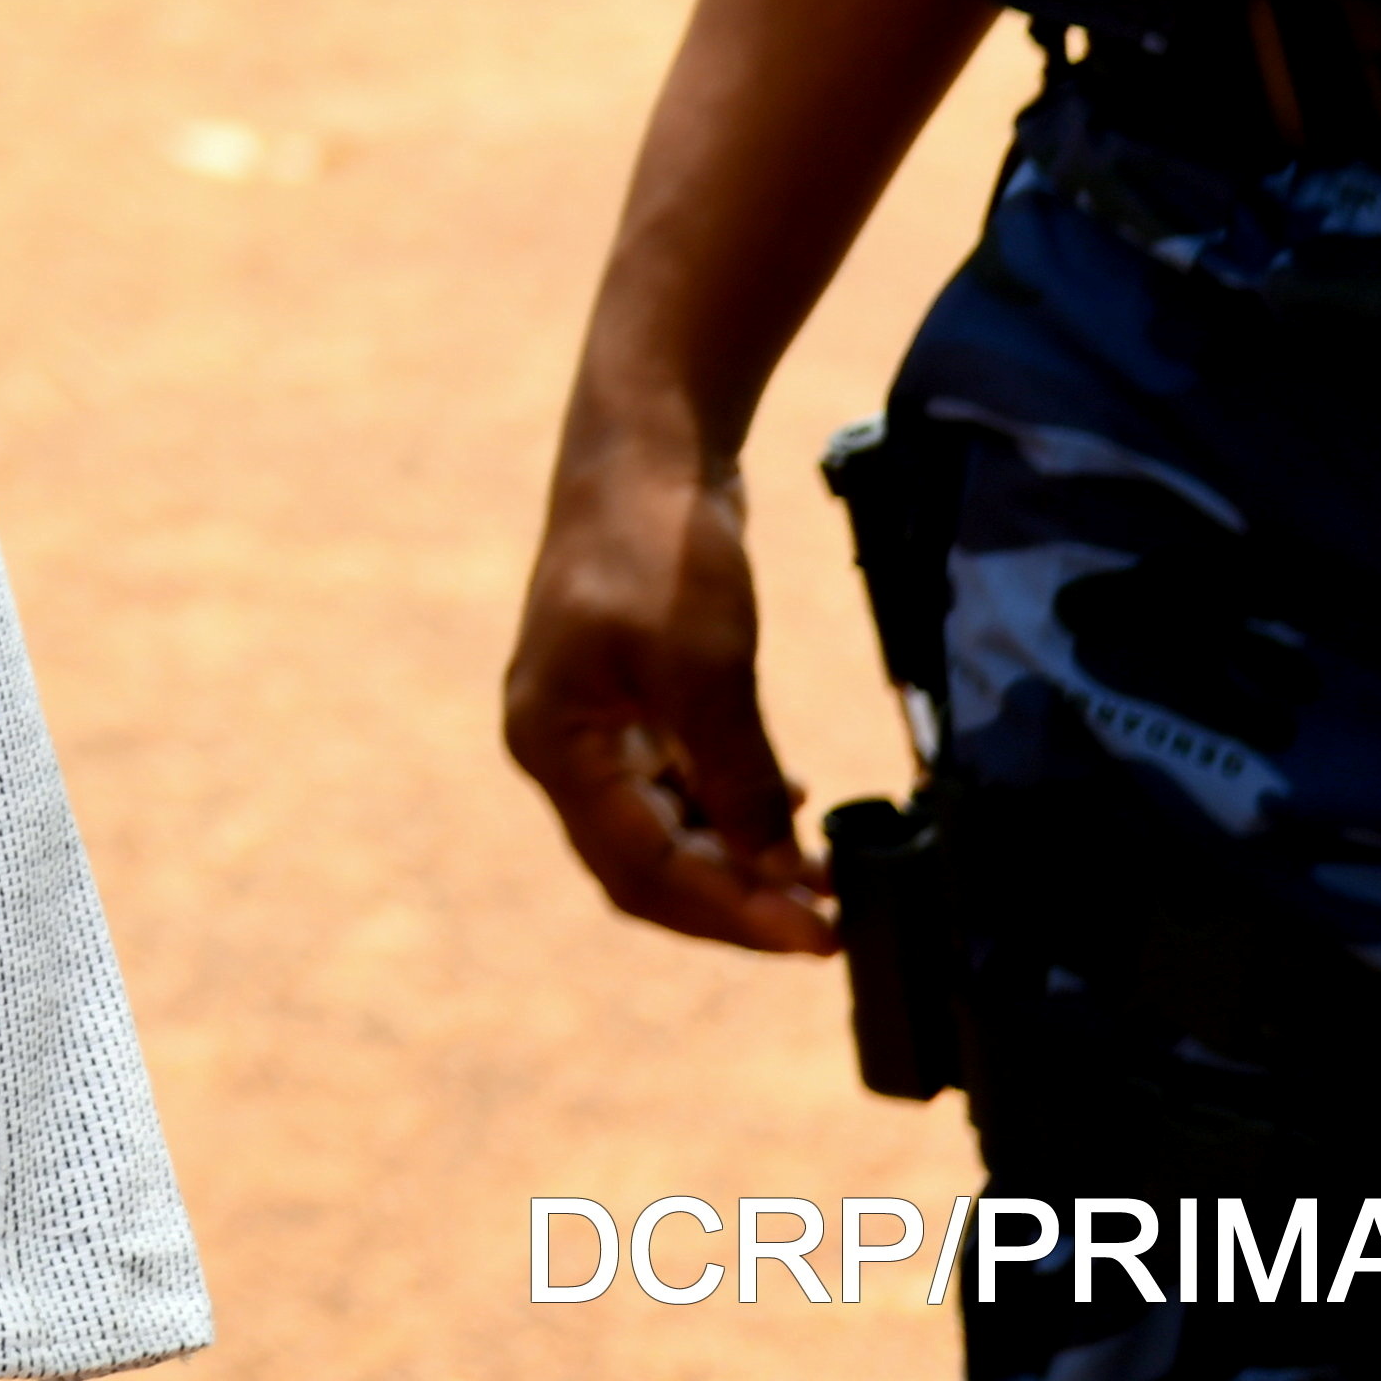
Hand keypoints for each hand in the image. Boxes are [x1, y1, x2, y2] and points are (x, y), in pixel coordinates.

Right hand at [503, 407, 840, 952]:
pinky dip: (731, 810)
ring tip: (822, 878)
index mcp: (554, 744)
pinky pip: (677, 786)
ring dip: (740, 862)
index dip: (733, 913)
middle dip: (735, 903)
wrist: (644, 446)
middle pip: (645, 869)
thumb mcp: (705, 666)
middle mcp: (560, 748)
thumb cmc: (656, 546)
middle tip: (826, 926)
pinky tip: (791, 804)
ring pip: (664, 832)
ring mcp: (591, 724)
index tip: (819, 934)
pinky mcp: (629, 699)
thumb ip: (736, 777)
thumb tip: (780, 875)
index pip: (642, 869)